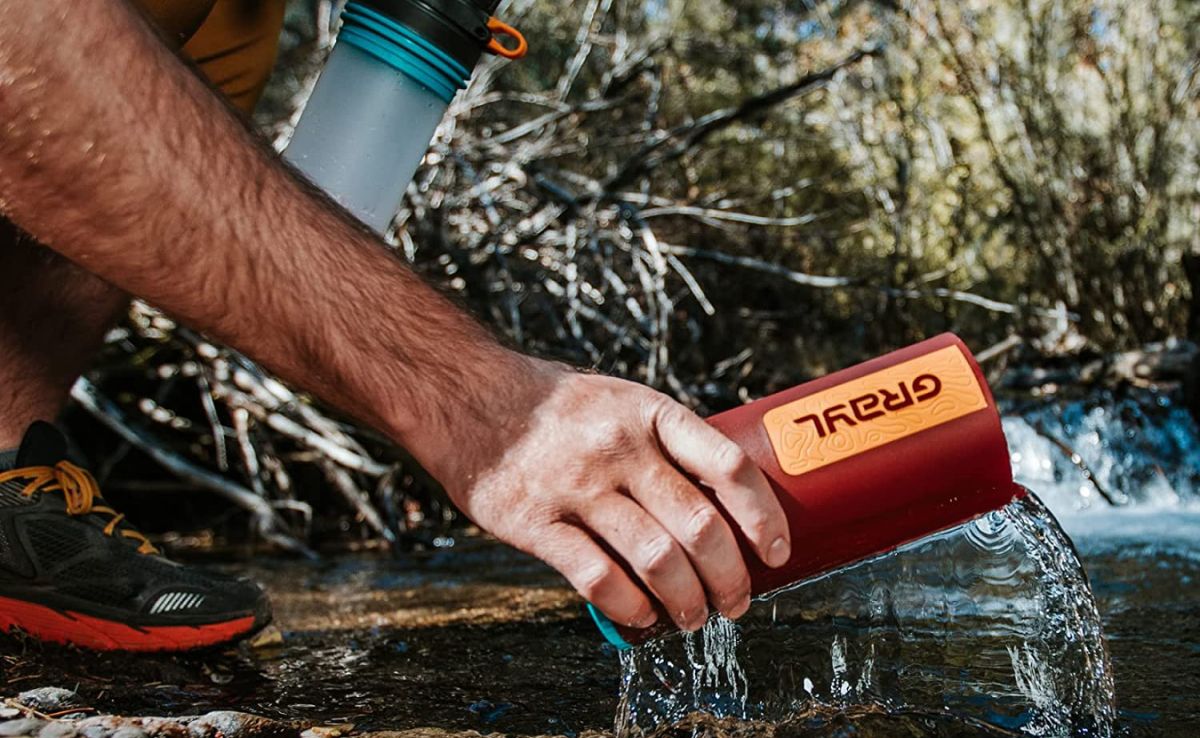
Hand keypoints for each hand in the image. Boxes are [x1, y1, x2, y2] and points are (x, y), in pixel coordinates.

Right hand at [432, 360, 791, 631]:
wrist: (468, 396)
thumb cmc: (556, 406)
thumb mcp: (621, 400)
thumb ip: (666, 443)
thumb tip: (722, 501)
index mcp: (650, 414)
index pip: (728, 467)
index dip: (763, 516)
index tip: (777, 551)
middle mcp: (620, 449)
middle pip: (700, 525)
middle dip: (730, 577)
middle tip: (736, 601)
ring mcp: (577, 486)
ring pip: (656, 559)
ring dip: (686, 601)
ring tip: (693, 616)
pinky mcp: (536, 522)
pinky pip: (597, 578)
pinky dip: (630, 607)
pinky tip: (642, 616)